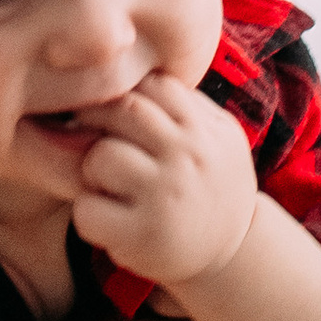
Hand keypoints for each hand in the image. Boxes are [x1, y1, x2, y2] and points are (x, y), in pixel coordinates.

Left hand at [74, 73, 257, 292]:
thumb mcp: (217, 138)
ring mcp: (165, 196)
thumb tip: (134, 66)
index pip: (154, 86)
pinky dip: (88, 213)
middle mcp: (189, 157)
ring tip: (109, 184)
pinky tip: (108, 217)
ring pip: (100, 156)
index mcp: (205, 129)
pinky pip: (87, 208)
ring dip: (93, 169)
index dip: (125, 93)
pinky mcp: (141, 235)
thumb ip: (184, 104)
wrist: (233, 255)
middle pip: (122, 111)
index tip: (113, 110)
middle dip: (97, 121)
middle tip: (92, 137)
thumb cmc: (211, 185)